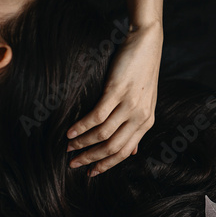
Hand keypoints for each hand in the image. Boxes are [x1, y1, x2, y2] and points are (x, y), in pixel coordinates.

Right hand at [66, 21, 163, 175]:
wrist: (147, 44)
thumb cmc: (142, 74)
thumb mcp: (144, 105)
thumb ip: (137, 128)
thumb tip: (132, 153)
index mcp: (146, 123)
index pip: (124, 153)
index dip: (106, 165)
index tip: (90, 172)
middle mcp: (139, 118)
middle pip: (112, 148)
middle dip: (91, 158)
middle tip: (73, 163)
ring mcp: (129, 105)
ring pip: (103, 134)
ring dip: (83, 143)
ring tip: (69, 146)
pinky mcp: (117, 91)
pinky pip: (97, 116)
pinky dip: (81, 127)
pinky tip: (70, 132)